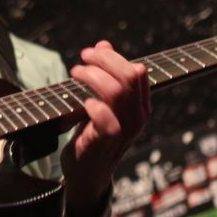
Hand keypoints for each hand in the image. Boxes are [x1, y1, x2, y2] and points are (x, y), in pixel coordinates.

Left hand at [62, 41, 150, 216]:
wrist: (88, 173)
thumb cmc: (94, 134)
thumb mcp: (103, 102)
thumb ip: (106, 75)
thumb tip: (103, 43)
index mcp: (140, 106)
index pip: (136, 71)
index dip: (113, 57)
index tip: (91, 53)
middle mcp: (137, 117)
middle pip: (128, 76)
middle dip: (103, 60)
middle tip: (82, 58)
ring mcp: (124, 130)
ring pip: (116, 92)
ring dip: (93, 76)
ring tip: (75, 73)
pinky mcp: (107, 142)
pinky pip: (105, 118)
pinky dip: (92, 105)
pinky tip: (82, 102)